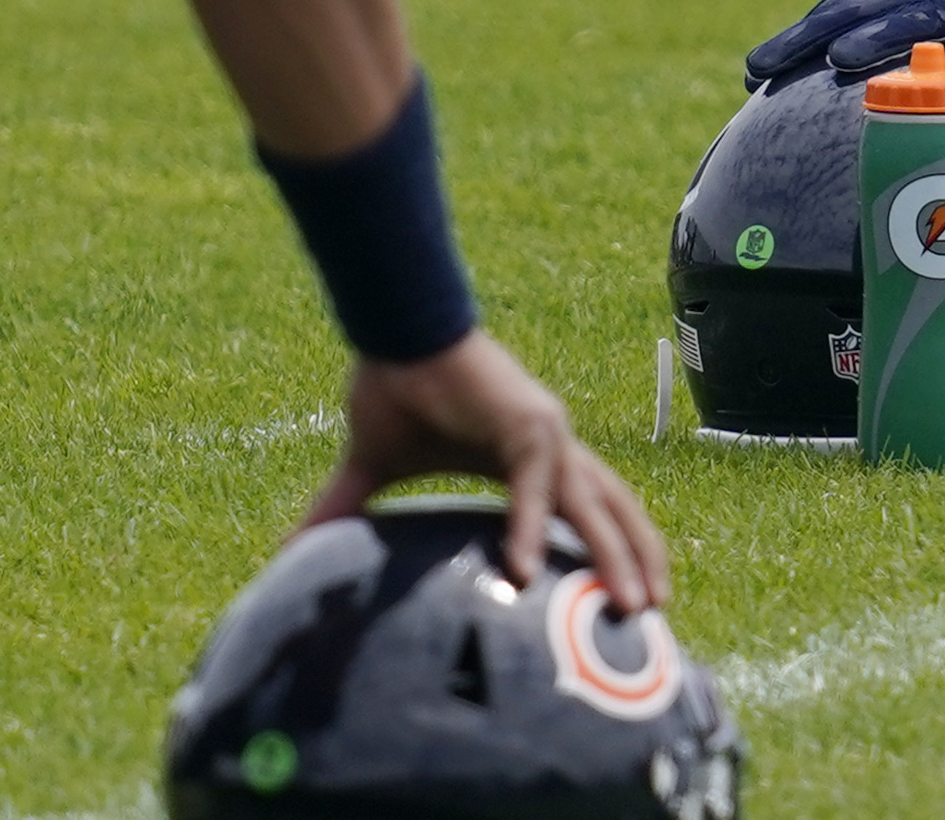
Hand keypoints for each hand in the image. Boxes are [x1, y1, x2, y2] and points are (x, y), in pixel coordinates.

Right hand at [302, 329, 670, 612]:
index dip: (613, 548)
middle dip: (637, 558)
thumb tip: (292, 552)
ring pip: (592, 503)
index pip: (588, 510)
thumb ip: (348, 511)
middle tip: (652, 613)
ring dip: (614, 553)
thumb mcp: (375, 467)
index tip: (627, 596)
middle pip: (612, 509)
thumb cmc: (394, 387)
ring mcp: (545, 434)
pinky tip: (525, 571)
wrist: (392, 331)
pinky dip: (531, 526)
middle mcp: (551, 449)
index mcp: (529, 461)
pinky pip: (535, 484)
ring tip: (626, 604)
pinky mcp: (525, 422)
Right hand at [741, 0, 944, 88]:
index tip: (837, 60)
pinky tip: (797, 40)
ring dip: (798, 35)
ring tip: (759, 66)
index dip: (874, 41)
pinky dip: (820, 16)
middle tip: (759, 74)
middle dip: (803, 46)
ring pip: (836, 5)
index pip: (907, 22)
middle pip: (848, 16)